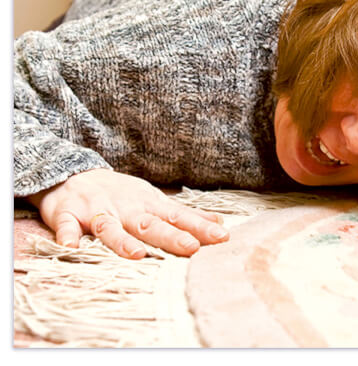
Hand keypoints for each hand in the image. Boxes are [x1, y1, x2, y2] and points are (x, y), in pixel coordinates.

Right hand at [27, 168, 228, 258]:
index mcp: (147, 205)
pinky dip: (67, 236)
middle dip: (171, 236)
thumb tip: (219, 224)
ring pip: (109, 227)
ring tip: (137, 254)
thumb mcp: (153, 200)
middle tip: (191, 247)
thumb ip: (182, 215)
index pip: (178, 217)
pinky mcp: (66, 214)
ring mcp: (96, 210)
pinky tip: (70, 247)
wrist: (73, 173)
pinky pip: (66, 227)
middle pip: (149, 224)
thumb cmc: (121, 194)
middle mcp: (125, 208)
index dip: (199, 227)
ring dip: (122, 241)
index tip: (221, 237)